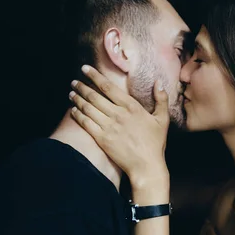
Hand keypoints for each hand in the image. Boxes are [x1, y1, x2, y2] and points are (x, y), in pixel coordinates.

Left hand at [69, 65, 169, 186]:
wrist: (146, 165)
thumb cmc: (155, 143)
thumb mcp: (163, 120)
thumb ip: (161, 99)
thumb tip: (159, 82)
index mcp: (131, 107)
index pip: (108, 87)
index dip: (94, 76)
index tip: (85, 69)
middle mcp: (118, 114)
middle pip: (94, 96)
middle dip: (82, 87)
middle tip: (74, 82)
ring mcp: (109, 127)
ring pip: (88, 108)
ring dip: (77, 99)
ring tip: (71, 94)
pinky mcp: (102, 139)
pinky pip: (86, 123)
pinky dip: (78, 115)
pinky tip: (73, 110)